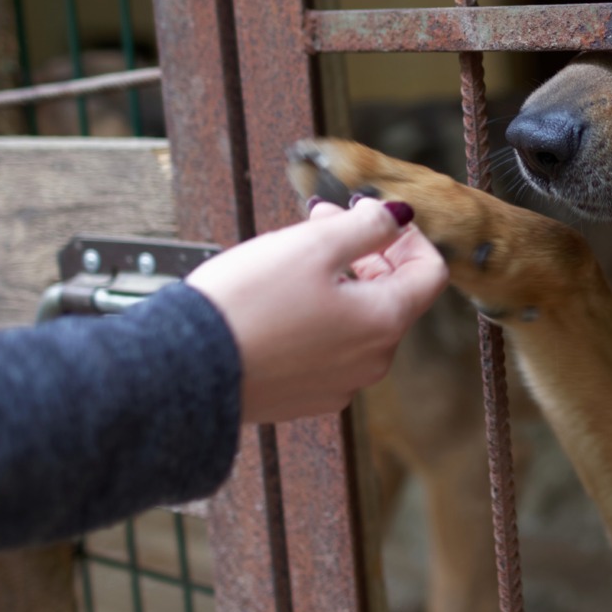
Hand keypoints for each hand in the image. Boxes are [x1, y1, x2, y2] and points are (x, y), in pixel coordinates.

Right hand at [187, 197, 447, 423]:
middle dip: (364, 251)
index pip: (429, 273)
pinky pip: (328, 349)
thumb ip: (367, 226)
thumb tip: (398, 216)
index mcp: (385, 323)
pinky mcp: (305, 398)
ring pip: (357, 321)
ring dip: (339, 281)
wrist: (182, 371)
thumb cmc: (248, 303)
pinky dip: (316, 318)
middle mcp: (372, 362)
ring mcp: (340, 385)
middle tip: (319, 219)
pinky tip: (276, 301)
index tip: (370, 213)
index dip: (407, 236)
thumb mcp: (312, 245)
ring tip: (291, 256)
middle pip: (392, 295)